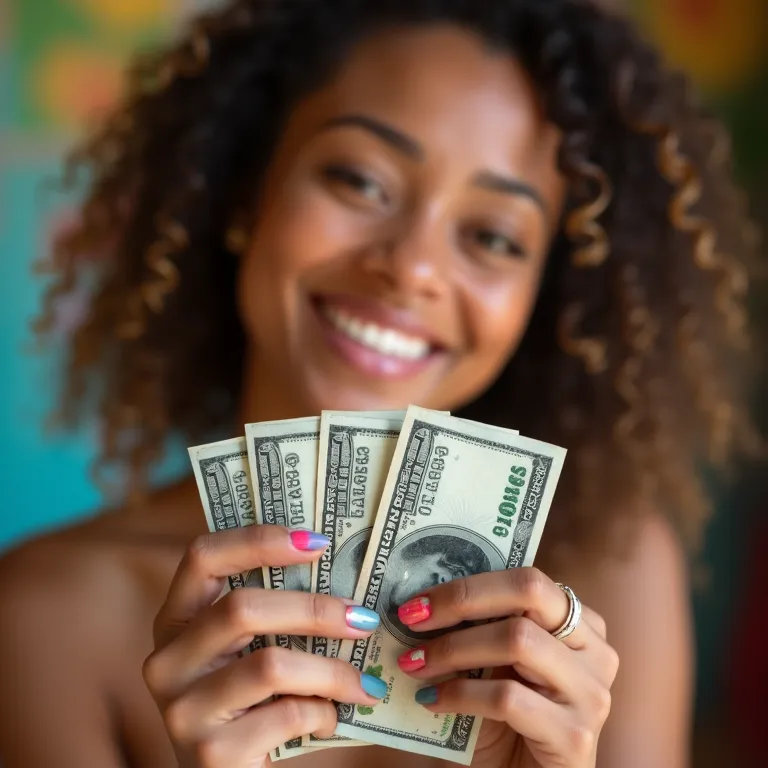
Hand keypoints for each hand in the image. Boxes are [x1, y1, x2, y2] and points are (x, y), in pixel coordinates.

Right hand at [143, 525, 384, 766]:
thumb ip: (270, 614)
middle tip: (363, 618)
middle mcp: (166, 660)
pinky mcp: (208, 753)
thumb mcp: (243, 652)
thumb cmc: (249, 703)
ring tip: (364, 682)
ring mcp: (181, 709)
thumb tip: (342, 569)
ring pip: (271, 664)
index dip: (259, 540)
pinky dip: (322, 714)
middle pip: (242, 608)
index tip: (316, 542)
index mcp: (175, 620)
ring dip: (331, 671)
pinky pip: (285, 716)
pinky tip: (331, 718)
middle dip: (315, 610)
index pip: (203, 556)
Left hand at [395, 568, 618, 767]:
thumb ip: (480, 631)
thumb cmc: (507, 725)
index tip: (418, 599)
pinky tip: (430, 701)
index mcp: (579, 624)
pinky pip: (507, 697)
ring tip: (414, 663)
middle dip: (462, 600)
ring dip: (453, 649)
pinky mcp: (575, 737)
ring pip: (517, 640)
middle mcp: (595, 651)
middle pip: (529, 593)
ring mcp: (591, 693)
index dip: (468, 584)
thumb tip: (423, 599)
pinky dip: (459, 694)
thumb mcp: (495, 668)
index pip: (527, 579)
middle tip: (412, 618)